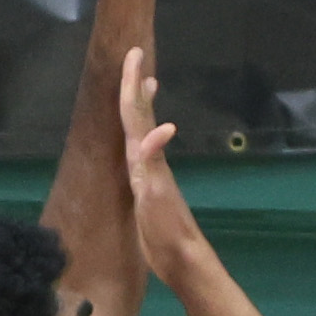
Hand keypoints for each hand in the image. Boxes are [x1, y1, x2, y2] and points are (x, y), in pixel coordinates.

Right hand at [119, 46, 205, 281]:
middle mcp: (148, 162)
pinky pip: (140, 158)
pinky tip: (142, 142)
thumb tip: (158, 128)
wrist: (182, 260)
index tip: (135, 54)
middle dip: (136, 88)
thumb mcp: (156, 195)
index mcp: (147, 159)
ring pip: (141, 133)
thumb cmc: (169, 231)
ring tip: (146, 87)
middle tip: (138, 59)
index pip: (136, 114)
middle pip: (139, 117)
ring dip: (141, 109)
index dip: (132, 85)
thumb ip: (153, 162)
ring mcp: (149, 176)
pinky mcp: (147, 193)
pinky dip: (142, 142)